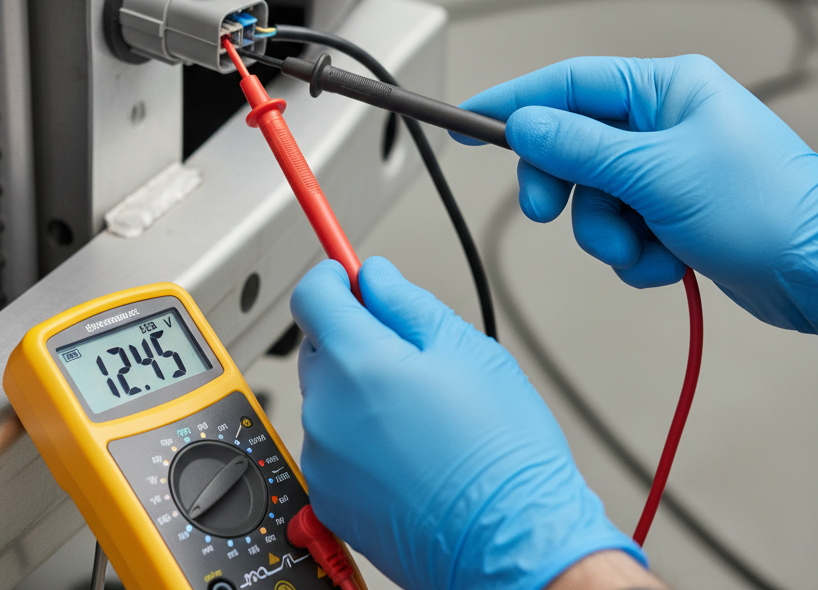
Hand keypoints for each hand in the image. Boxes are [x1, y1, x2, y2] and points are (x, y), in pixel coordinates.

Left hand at [291, 257, 645, 589]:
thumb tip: (374, 278)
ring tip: (417, 414)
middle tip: (410, 356)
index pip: (313, 294)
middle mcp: (326, 408)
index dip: (335, 279)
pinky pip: (332, 445)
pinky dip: (357, 438)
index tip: (350, 279)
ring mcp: (323, 458)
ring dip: (356, 391)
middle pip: (319, 345)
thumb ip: (405, 301)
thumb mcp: (464, 347)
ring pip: (327, 397)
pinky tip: (406, 451)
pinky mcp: (328, 499)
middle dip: (354, 337)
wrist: (511, 544)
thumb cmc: (500, 452)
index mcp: (357, 361)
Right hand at [453, 54, 817, 332]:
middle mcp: (662, 123)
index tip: (469, 120)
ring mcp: (666, 169)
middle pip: (572, 144)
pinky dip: (633, 253)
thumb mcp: (658, 173)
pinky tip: (667, 260)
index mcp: (665, 89)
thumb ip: (580, 148)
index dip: (514, 102)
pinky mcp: (671, 212)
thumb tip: (524, 124)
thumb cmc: (770, 209)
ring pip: (591, 196)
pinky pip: (619, 228)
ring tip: (640, 248)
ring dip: (605, 231)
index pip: (569, 84)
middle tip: (545, 209)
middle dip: (562, 186)